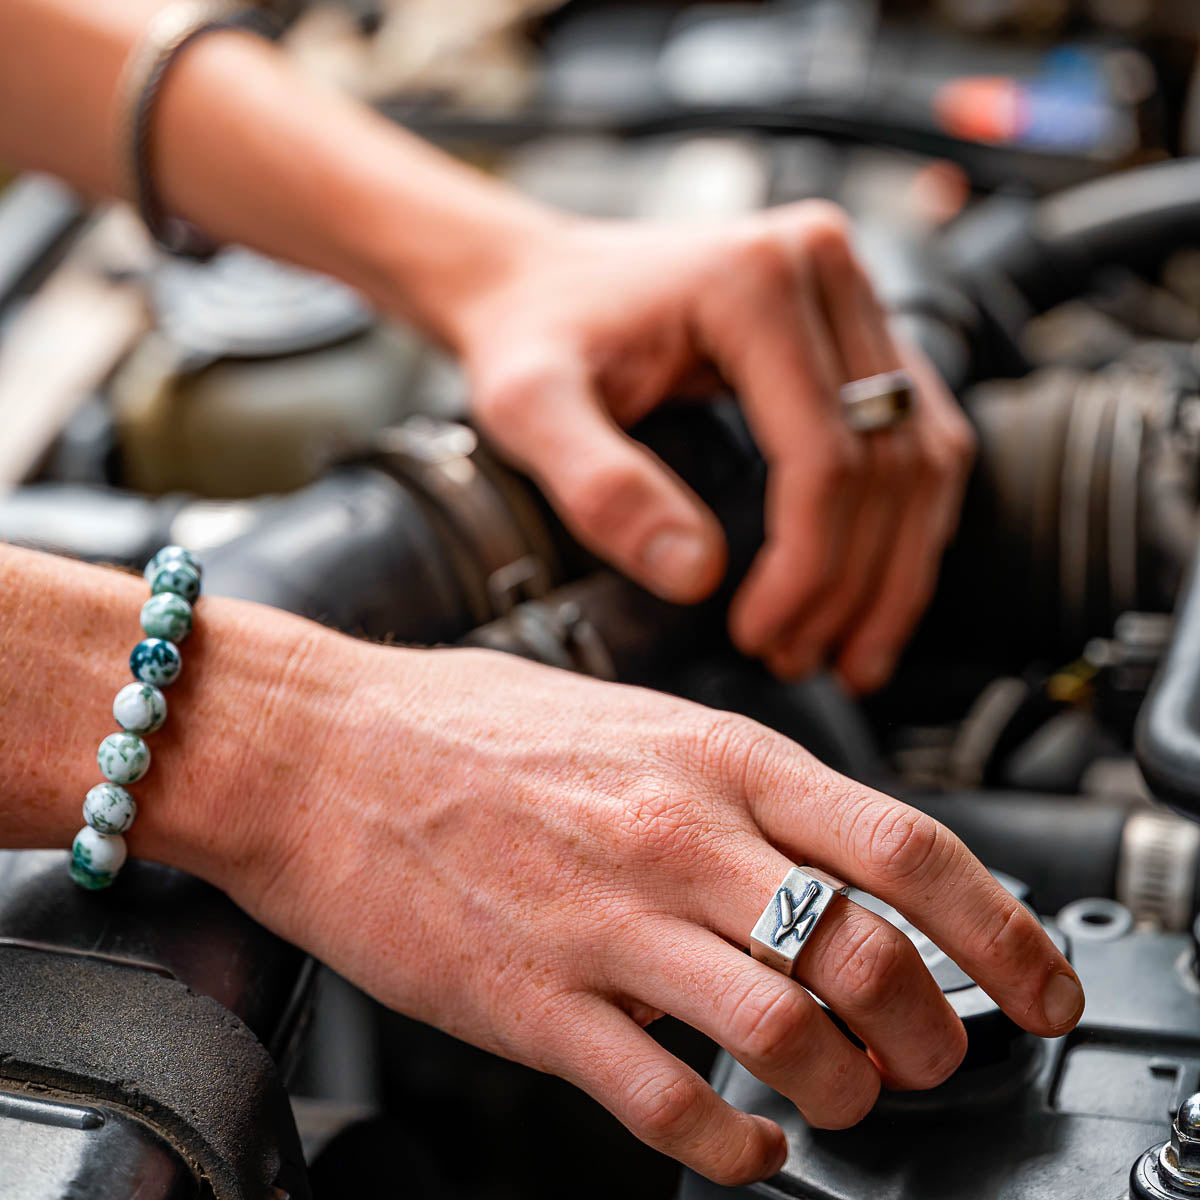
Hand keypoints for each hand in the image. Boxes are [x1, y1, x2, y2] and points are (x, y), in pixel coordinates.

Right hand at [218, 639, 1081, 1186]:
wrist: (318, 746)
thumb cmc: (464, 723)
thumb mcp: (628, 714)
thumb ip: (730, 783)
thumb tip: (824, 849)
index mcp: (707, 754)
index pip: (903, 844)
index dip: (1000, 927)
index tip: (1038, 982)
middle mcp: (673, 835)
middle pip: (867, 952)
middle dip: (933, 1029)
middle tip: (935, 1057)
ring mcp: (603, 922)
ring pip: (787, 1034)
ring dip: (845, 1092)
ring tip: (845, 1103)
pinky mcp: (530, 1001)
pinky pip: (668, 1099)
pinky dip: (733, 1145)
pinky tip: (744, 1146)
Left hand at [451, 203, 974, 691]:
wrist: (537, 281)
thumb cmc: (531, 337)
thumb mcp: (529, 409)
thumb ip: (601, 488)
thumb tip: (697, 576)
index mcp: (754, 281)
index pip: (824, 455)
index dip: (807, 567)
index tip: (759, 637)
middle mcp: (823, 267)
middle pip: (887, 458)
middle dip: (852, 582)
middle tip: (800, 658)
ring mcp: (850, 291)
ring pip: (922, 451)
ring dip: (895, 565)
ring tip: (848, 651)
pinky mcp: (856, 323)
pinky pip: (916, 433)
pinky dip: (904, 520)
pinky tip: (871, 586)